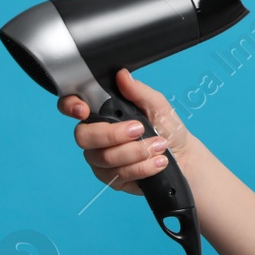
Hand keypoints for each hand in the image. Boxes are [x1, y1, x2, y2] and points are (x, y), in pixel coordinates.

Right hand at [58, 68, 195, 194]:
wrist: (184, 156)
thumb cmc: (168, 128)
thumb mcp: (158, 106)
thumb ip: (139, 91)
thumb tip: (122, 76)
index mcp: (103, 113)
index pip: (73, 106)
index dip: (70, 106)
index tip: (84, 109)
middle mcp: (96, 137)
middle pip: (84, 137)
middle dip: (113, 134)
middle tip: (140, 130)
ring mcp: (102, 159)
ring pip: (104, 158)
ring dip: (136, 151)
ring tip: (159, 146)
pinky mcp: (112, 178)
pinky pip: (119, 174)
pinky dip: (142, 167)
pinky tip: (158, 162)